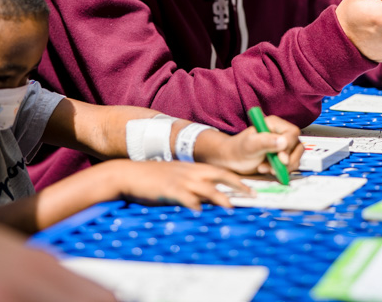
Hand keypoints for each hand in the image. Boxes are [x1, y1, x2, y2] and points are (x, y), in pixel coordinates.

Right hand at [116, 160, 251, 210]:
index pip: (220, 171)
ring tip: (232, 207)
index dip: (237, 180)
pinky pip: (186, 198)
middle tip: (253, 195)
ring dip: (221, 197)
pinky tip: (201, 213)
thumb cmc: (150, 177)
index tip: (250, 188)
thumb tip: (203, 201)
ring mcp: (180, 180)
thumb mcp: (174, 177)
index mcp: (192, 168)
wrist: (128, 174)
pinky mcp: (169, 190)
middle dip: (238, 185)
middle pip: (220, 175)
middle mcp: (190, 172)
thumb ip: (189, 185)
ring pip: (207, 188)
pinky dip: (195, 205)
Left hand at [201, 115, 303, 174]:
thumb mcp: (250, 145)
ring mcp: (282, 146)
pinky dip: (282, 171)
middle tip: (272, 166)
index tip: (281, 157)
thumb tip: (283, 141)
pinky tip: (268, 170)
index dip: (289, 146)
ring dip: (283, 167)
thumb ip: (265, 142)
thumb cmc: (238, 150)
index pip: (292, 133)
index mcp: (274, 124)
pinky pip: (291, 165)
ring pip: (295, 157)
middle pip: (297, 146)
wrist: (232, 161)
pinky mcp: (282, 157)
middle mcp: (280, 134)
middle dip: (286, 160)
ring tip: (265, 168)